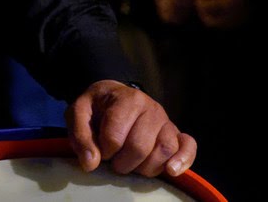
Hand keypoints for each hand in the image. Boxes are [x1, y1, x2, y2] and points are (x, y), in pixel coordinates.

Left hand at [67, 80, 195, 178]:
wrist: (114, 96)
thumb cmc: (97, 107)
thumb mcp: (79, 113)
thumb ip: (80, 135)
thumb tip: (91, 163)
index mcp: (127, 99)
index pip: (115, 137)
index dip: (103, 150)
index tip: (100, 149)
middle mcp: (151, 108)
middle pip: (140, 147)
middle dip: (122, 163)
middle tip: (114, 161)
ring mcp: (165, 121)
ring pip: (164, 150)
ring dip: (145, 167)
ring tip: (134, 166)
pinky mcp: (175, 133)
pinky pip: (188, 146)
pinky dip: (183, 160)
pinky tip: (172, 171)